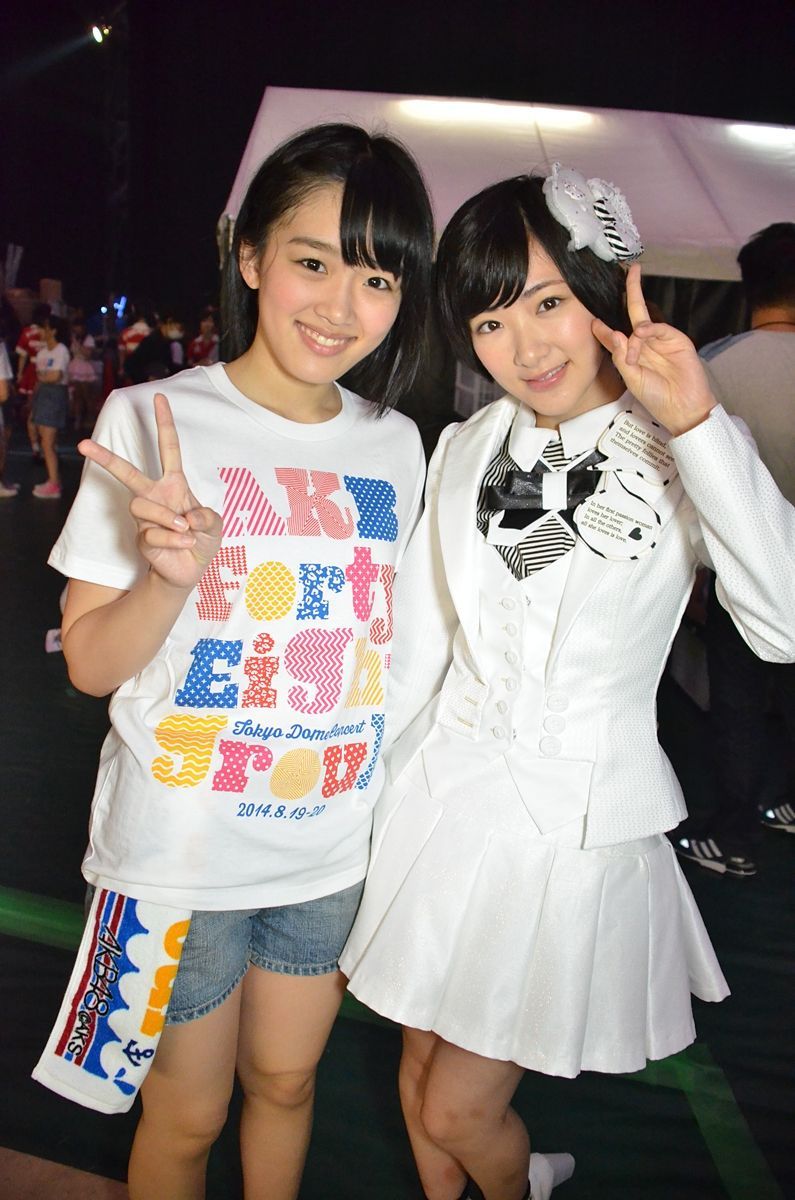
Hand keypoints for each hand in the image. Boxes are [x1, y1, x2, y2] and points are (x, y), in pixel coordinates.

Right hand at [78, 392, 221, 589]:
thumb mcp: (214, 524)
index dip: (164, 423)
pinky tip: (184, 544)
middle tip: (83, 444)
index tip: (159, 396)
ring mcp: (146, 517)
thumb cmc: (202, 540)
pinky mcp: (142, 538)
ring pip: (143, 506)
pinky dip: (175, 540)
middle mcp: (155, 496)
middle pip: (127, 472)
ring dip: (168, 519)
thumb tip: (186, 515)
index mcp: (174, 483)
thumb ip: (206, 515)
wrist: (191, 570)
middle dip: (105, 458)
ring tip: (185, 530)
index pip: (168, 448)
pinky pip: (153, 534)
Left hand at [592, 264, 716, 436]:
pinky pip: (658, 328)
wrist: (683, 407)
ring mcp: (660, 340)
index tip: (593, 320)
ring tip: (635, 352)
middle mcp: (644, 343)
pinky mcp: (675, 339)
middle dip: (630, 291)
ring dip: (633, 333)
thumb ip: (622, 357)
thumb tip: (615, 334)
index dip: (603, 327)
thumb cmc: (657, 397)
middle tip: (627, 271)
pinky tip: (642, 335)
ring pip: (643, 321)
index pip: (614, 335)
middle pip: (634, 313)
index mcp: (631, 354)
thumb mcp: (632, 379)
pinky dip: (648, 329)